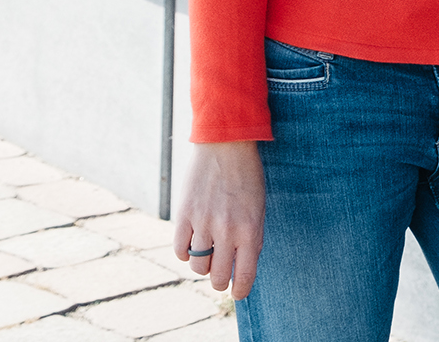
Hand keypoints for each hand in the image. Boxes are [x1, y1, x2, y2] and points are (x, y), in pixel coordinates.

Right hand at [172, 141, 264, 298]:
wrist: (226, 144)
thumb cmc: (246, 177)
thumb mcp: (258, 208)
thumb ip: (251, 238)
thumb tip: (241, 268)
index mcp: (250, 230)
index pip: (244, 276)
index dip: (240, 291)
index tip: (237, 293)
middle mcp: (227, 230)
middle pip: (217, 277)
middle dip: (220, 281)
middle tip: (220, 275)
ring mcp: (203, 223)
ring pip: (197, 266)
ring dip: (202, 266)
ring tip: (207, 254)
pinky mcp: (184, 214)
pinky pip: (179, 250)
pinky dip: (185, 253)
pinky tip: (192, 244)